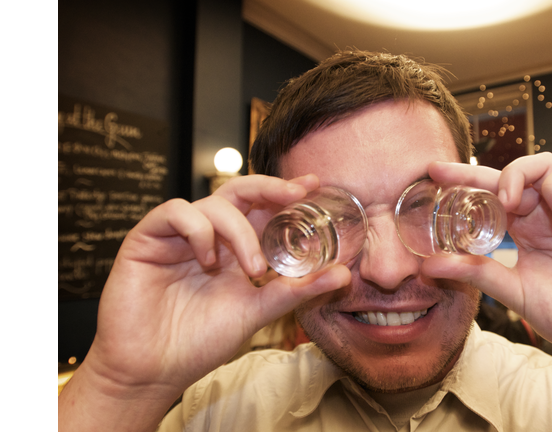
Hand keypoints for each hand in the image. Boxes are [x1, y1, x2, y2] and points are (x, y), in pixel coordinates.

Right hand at [59, 174, 350, 430]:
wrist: (154, 370)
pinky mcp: (148, 239)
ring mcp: (178, 236)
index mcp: (234, 248)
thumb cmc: (201, 341)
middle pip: (239, 191)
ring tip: (253, 268)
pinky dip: (199, 229)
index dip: (286, 193)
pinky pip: (176, 212)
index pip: (262, 208)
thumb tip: (343, 274)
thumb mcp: (258, 312)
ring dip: (241, 231)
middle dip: (270, 188)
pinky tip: (208, 260)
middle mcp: (209, 235)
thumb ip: (296, 290)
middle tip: (297, 194)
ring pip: (214, 203)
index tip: (315, 185)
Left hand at [424, 153, 551, 362]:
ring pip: (545, 164)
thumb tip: (428, 265)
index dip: (464, 181)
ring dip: (519, 175)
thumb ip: (476, 272)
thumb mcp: (512, 290)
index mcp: (525, 231)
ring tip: (507, 203)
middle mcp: (546, 215)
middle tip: (449, 176)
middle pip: (512, 175)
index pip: (490, 196)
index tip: (432, 173)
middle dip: (479, 171)